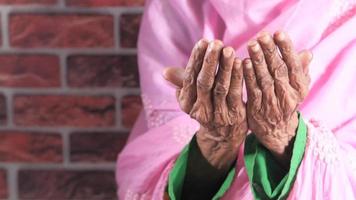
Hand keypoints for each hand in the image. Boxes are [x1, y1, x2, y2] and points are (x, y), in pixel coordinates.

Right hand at [164, 39, 247, 169]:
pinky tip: (241, 62)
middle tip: (215, 42)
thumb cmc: (206, 108)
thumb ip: (181, 82)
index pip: (189, 78)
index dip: (196, 60)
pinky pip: (235, 94)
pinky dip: (237, 77)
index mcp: (186, 103)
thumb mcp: (191, 98)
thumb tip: (165, 72)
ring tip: (228, 49)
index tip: (202, 42)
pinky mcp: (234, 116)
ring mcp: (217, 114)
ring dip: (224, 67)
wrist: (222, 136)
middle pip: (204, 82)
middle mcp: (200, 110)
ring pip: (220, 87)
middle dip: (209, 61)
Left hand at [243, 31, 311, 165]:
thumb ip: (301, 71)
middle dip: (270, 51)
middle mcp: (287, 95)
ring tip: (252, 45)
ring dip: (258, 60)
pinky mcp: (257, 108)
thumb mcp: (297, 88)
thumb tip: (307, 53)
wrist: (277, 131)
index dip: (286, 49)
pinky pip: (252, 89)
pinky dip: (248, 76)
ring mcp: (272, 102)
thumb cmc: (286, 102)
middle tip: (262, 36)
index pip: (294, 65)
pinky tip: (243, 63)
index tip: (278, 33)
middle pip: (278, 70)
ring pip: (265, 79)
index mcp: (299, 88)